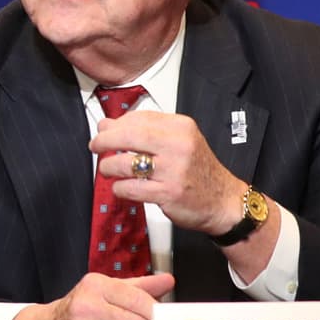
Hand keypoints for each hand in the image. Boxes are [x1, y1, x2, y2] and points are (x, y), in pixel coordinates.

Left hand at [88, 110, 242, 234]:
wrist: (224, 201)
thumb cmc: (197, 170)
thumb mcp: (179, 142)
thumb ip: (145, 131)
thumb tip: (106, 124)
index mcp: (181, 127)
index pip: (137, 118)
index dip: (115, 124)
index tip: (106, 130)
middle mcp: (178, 146)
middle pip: (126, 136)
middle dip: (103, 141)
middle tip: (95, 146)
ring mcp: (173, 170)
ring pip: (122, 163)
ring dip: (107, 167)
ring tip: (107, 170)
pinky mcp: (167, 193)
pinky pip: (128, 188)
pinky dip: (119, 188)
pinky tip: (122, 187)